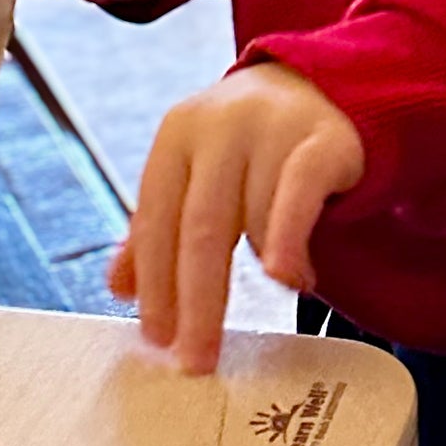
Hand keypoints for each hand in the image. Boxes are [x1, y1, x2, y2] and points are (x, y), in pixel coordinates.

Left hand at [113, 65, 362, 373]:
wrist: (326, 87)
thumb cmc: (251, 145)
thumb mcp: (198, 176)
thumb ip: (160, 228)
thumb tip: (120, 288)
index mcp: (178, 135)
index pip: (157, 216)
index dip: (155, 281)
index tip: (157, 337)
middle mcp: (220, 125)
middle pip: (200, 226)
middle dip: (196, 300)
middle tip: (196, 358)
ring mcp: (272, 127)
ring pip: (252, 216)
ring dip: (258, 272)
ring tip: (269, 306)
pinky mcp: (323, 139)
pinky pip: (300, 199)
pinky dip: (288, 245)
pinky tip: (290, 280)